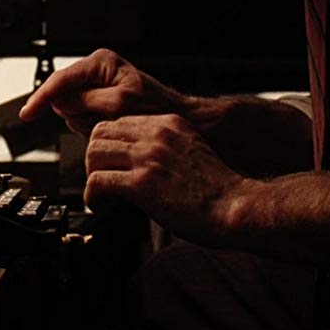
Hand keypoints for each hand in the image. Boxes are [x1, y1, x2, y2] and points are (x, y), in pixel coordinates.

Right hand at [19, 48, 192, 135]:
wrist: (172, 118)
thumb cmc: (155, 108)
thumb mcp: (119, 104)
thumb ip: (85, 101)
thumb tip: (59, 102)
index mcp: (100, 62)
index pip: (60, 80)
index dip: (41, 98)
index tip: (27, 113)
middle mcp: (95, 70)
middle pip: (63, 96)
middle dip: (77, 113)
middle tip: (102, 119)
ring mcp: (94, 85)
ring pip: (69, 109)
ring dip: (85, 121)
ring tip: (109, 120)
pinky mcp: (95, 99)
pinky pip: (79, 116)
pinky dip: (89, 124)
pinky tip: (107, 123)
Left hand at [83, 114, 252, 246]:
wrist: (235, 207)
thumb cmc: (218, 189)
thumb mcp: (191, 151)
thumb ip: (165, 148)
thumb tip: (137, 162)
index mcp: (168, 123)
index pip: (119, 122)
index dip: (108, 145)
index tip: (109, 164)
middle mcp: (156, 134)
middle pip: (100, 133)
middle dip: (95, 158)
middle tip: (101, 179)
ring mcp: (148, 157)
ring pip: (93, 154)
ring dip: (93, 176)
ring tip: (102, 195)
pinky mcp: (142, 183)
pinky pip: (97, 182)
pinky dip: (93, 197)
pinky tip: (102, 207)